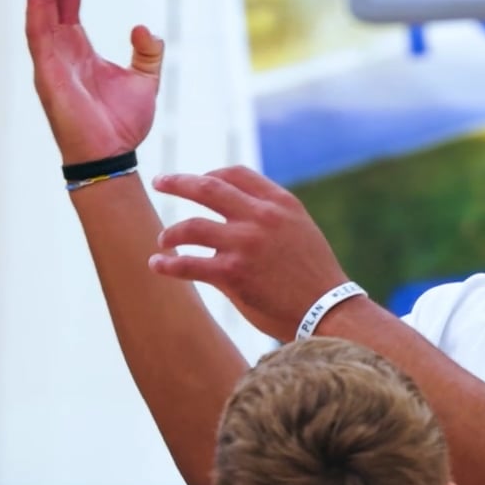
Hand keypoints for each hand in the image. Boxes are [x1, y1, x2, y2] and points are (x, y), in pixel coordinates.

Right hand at [25, 0, 166, 163]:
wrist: (112, 157)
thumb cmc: (122, 125)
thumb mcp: (145, 80)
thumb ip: (147, 51)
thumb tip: (145, 28)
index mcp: (77, 45)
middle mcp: (59, 45)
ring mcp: (49, 57)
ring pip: (39, 6)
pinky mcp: (47, 70)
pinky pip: (38, 31)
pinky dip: (36, 4)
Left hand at [150, 167, 353, 340]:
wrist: (328, 309)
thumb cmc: (314, 274)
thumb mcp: (300, 229)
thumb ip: (271, 215)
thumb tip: (237, 210)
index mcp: (280, 203)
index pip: (236, 175)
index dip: (211, 174)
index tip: (198, 180)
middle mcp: (261, 217)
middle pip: (207, 187)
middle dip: (178, 182)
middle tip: (160, 182)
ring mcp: (245, 244)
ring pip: (191, 226)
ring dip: (171, 232)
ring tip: (163, 239)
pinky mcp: (232, 274)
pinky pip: (188, 264)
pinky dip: (168, 264)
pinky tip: (157, 264)